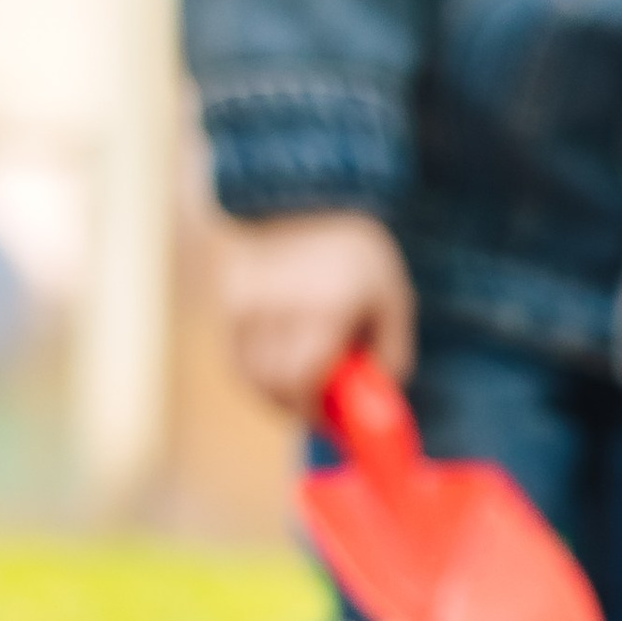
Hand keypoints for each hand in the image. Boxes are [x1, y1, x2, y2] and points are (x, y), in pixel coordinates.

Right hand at [216, 211, 414, 418]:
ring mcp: (246, 302)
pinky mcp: (227, 298)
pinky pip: (236, 357)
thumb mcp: (393, 299)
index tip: (333, 426)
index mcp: (324, 309)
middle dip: (298, 409)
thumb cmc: (358, 254)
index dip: (314, 414)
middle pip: (273, 385)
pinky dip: (256, 376)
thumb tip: (380, 398)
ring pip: (249, 376)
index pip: (302, 381)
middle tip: (321, 414)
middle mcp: (278, 306)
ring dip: (275, 396)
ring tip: (302, 395)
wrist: (302, 194)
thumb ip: (392, 353)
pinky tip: (280, 374)